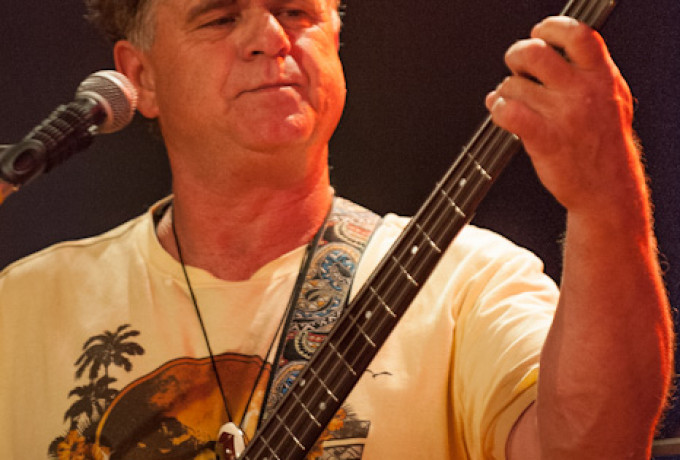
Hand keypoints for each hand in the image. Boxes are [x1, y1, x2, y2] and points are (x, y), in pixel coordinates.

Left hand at [486, 17, 639, 214]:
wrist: (606, 188)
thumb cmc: (604, 144)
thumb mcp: (612, 98)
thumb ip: (589, 72)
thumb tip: (554, 51)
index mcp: (601, 76)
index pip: (576, 34)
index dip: (550, 29)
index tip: (539, 35)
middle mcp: (582, 92)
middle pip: (534, 52)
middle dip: (516, 56)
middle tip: (515, 68)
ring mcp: (563, 116)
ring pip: (514, 86)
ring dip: (504, 93)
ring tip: (511, 103)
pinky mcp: (544, 140)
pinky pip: (508, 112)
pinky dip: (496, 110)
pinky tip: (500, 113)